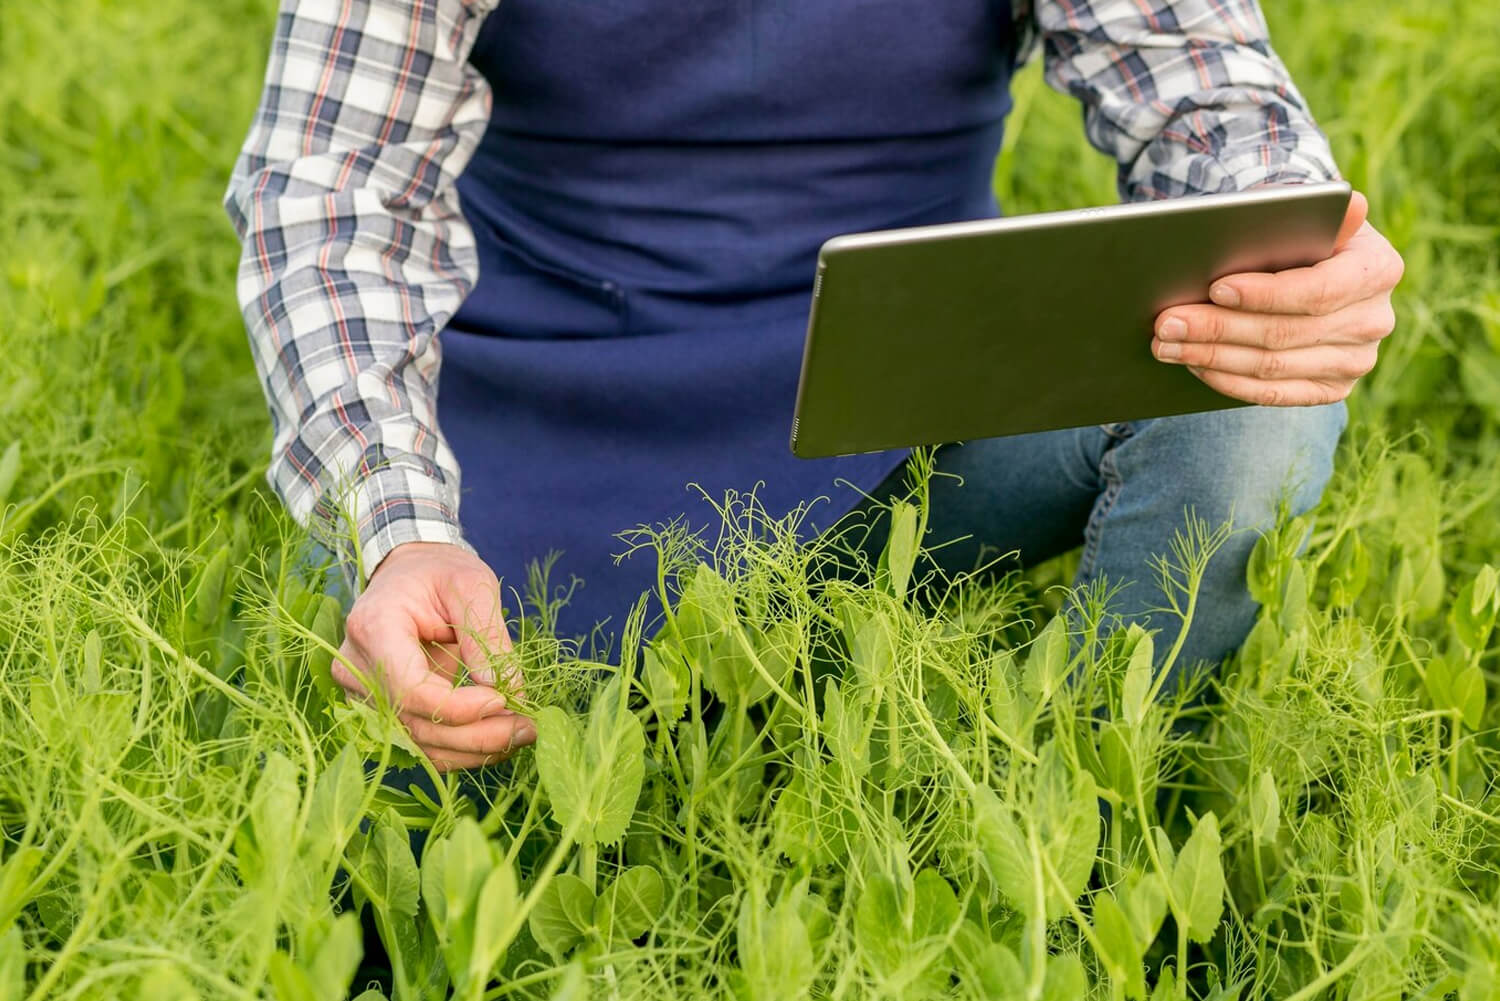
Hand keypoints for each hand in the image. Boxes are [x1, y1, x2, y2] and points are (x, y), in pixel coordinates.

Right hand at [333, 541, 534, 771]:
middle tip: (529, 729)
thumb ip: (488, 636)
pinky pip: (419, 742)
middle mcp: (356, 668)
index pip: (410, 690)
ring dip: (474, 749)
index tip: (503, 700)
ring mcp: (362, 693)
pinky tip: (497, 737)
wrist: (408, 574)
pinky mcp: (378, 709)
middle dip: (477, 735)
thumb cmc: (439, 572)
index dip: (458, 708)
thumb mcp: (473, 585)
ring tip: (521, 734)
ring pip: (418, 743)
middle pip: (415, 724)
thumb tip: (508, 691)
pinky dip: (460, 748)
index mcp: (374, 628)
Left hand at [1151, 190, 1403, 404]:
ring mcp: (1356, 360)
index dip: (1264, 294)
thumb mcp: (1304, 214)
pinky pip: (1274, 394)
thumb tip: (1348, 202)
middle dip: (1217, 328)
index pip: (1318, 291)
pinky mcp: (1332, 388)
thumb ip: (1312, 209)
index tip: (1215, 288)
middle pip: (1284, 333)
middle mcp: (1375, 320)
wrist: (1311, 271)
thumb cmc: (1298, 236)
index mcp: (1378, 269)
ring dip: (1210, 357)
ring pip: (1272, 367)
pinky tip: (1193, 364)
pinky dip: (1227, 381)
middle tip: (1167, 322)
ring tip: (1166, 344)